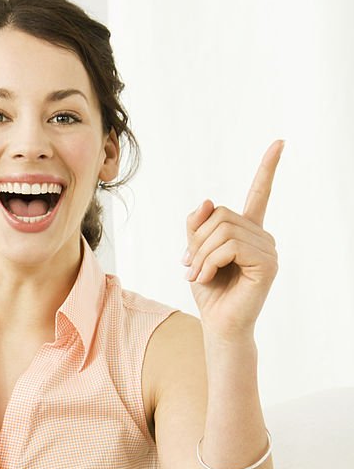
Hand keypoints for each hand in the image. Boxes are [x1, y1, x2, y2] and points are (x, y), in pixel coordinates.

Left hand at [182, 140, 283, 340]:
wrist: (218, 325)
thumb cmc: (209, 292)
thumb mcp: (195, 253)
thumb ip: (198, 226)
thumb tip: (207, 201)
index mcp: (248, 231)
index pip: (259, 193)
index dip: (267, 168)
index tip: (279, 143)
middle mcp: (262, 236)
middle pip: (221, 214)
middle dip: (197, 240)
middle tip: (189, 265)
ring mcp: (268, 249)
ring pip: (223, 231)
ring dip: (201, 254)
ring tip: (197, 275)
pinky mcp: (267, 264)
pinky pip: (230, 247)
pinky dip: (209, 262)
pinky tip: (206, 277)